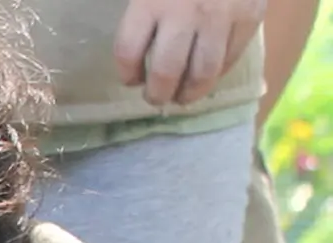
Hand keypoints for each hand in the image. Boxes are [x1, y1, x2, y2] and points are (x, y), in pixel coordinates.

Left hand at [114, 0, 265, 106]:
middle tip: (156, 98)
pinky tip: (208, 77)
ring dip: (189, 93)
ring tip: (182, 98)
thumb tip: (128, 56)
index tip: (131, 80)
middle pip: (165, 70)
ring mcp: (221, 16)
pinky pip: (231, 58)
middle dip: (157, 93)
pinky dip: (217, 75)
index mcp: (151, 0)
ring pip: (203, 73)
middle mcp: (185, 12)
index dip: (127, 73)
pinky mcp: (250, 17)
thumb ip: (142, 9)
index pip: (128, 52)